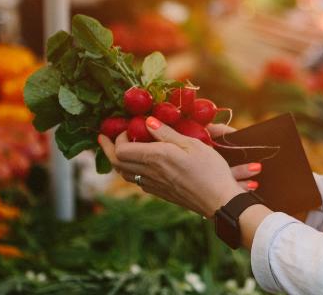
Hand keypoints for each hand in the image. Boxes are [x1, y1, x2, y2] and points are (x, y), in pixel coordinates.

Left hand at [98, 118, 257, 216]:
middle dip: (107, 148)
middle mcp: (150, 173)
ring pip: (125, 174)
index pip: (122, 149)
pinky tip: (139, 164)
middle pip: (117, 163)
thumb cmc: (210, 169)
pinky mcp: (160, 193)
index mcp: (156, 158)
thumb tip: (147, 121)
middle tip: (103, 137)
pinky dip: (130, 170)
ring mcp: (154, 186)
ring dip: (117, 160)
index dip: (118, 137)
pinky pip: (137, 181)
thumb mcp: (193, 144)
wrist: (219, 201)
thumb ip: (167, 133)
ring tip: (117, 149)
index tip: (127, 126)